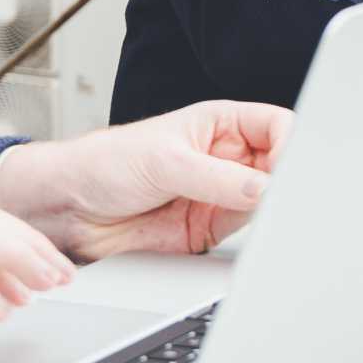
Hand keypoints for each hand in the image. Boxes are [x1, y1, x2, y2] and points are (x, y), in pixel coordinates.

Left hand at [0, 100, 291, 260]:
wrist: (71, 208)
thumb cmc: (107, 162)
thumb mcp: (165, 160)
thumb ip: (215, 176)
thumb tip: (262, 188)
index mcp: (221, 123)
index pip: (276, 126)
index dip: (291, 143)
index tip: (288, 167)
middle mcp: (226, 158)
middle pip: (279, 166)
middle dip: (289, 181)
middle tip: (289, 198)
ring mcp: (220, 195)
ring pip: (267, 202)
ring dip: (274, 211)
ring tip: (272, 218)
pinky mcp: (210, 230)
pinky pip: (245, 234)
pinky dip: (256, 238)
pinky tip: (256, 237)